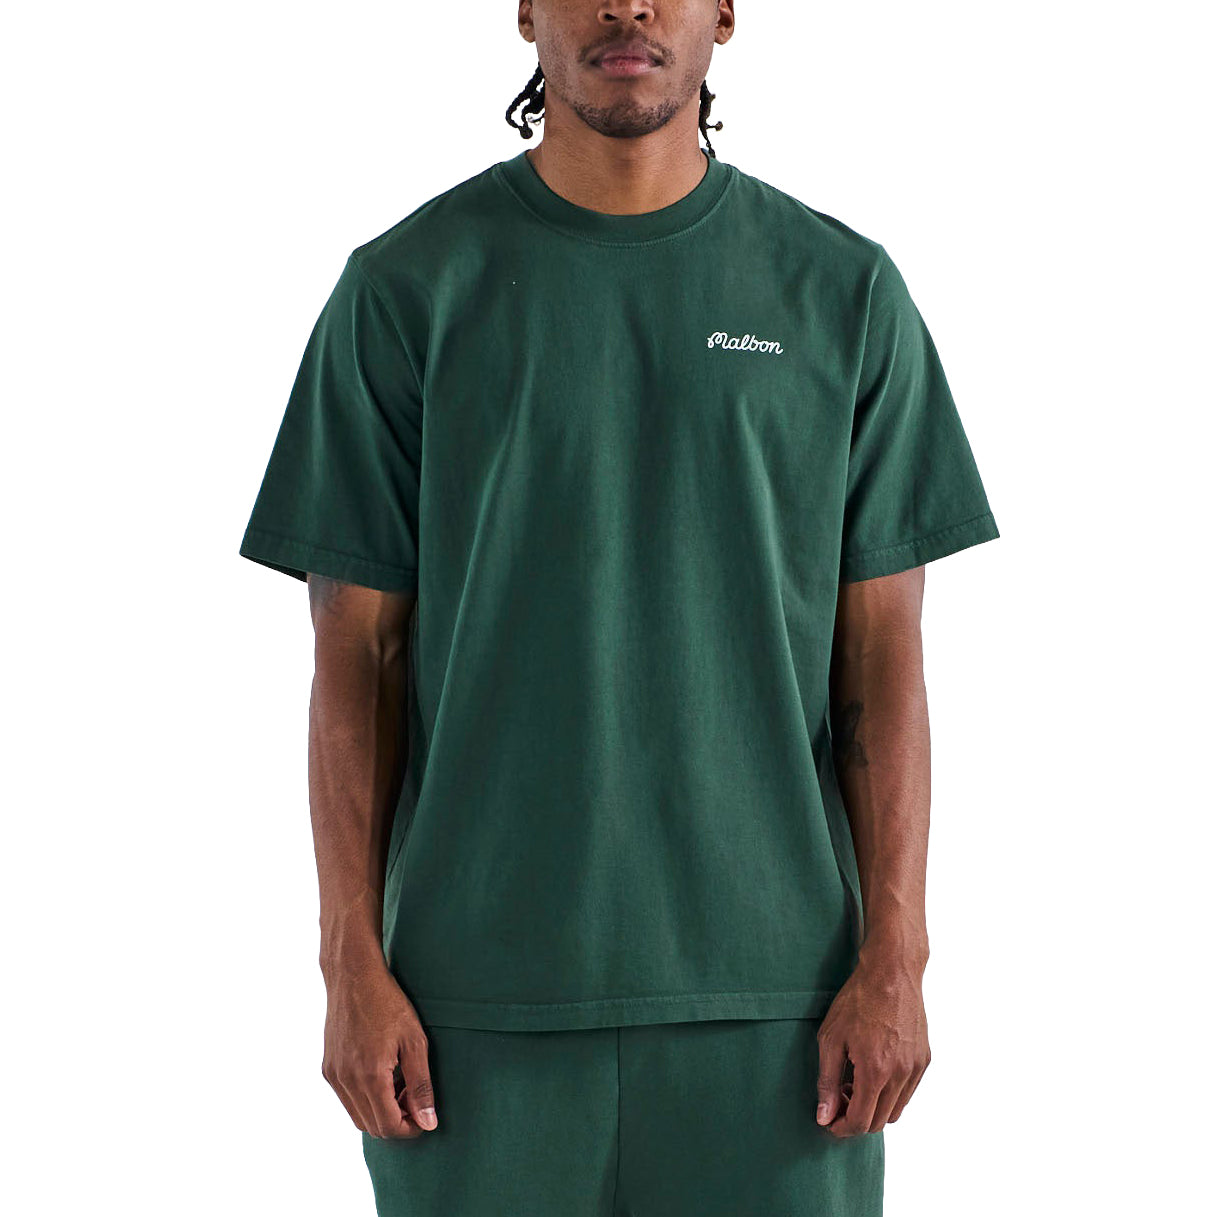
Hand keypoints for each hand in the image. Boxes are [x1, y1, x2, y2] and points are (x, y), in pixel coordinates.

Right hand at [321, 961, 437, 1138]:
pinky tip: (383, 1073)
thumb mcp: (415, 1041)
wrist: (354, 975)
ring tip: (400, 1083)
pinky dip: (366, 1098)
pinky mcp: (328, 1067)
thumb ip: (421, 1085)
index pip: (389, 1127)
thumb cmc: (389, 1003)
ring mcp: (334, 1075)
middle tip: (414, 1095)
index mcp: (370, 1077)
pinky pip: (347, 1099)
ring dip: (380, 1110)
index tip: (425, 1113)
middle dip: (397, 1120)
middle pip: (372, 1127)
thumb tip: (428, 1123)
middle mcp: (346, 1081)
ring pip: (358, 1116)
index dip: (411, 1128)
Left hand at [814, 952, 929, 1136]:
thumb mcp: (831, 1039)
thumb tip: (824, 1117)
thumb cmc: (858, 1001)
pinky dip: (890, 1094)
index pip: (861, 1121)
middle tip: (838, 1098)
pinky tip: (873, 1072)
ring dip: (874, 1108)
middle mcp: (901, 1075)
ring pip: (896, 1110)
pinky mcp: (924, 1060)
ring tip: (854, 1083)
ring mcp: (916, 1068)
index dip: (842, 1128)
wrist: (892, 972)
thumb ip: (827, 1082)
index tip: (830, 1121)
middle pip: (879, 1121)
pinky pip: (908, 1092)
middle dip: (856, 1119)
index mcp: (876, 1071)